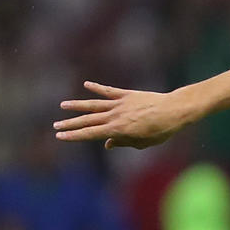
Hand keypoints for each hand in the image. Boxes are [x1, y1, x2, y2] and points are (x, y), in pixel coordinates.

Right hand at [53, 82, 196, 149]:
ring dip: (77, 105)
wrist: (174, 110)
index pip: (90, 134)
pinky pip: (109, 91)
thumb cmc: (161, 130)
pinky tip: (86, 84)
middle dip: (71, 124)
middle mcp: (115, 116)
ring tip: (63, 105)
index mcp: (117, 130)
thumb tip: (108, 144)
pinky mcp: (127, 95)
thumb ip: (123, 143)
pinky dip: (97, 88)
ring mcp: (120, 104)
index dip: (74, 135)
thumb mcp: (142, 142)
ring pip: (94, 104)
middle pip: (88, 120)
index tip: (60, 136)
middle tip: (56, 126)